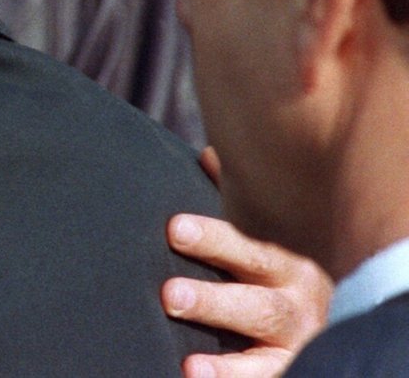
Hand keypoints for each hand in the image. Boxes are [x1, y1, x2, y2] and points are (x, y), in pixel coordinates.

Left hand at [163, 212, 331, 377]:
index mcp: (288, 264)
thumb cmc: (282, 272)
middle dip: (212, 300)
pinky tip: (195, 375)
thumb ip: (239, 202)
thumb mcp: (269, 237)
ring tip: (189, 360)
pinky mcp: (287, 372)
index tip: (174, 229)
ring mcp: (294, 348)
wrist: (343, 322)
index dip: (214, 239)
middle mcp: (296, 307)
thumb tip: (209, 155)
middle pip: (254, 304)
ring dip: (226, 360)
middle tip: (168, 294)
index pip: (249, 249)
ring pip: (262, 353)